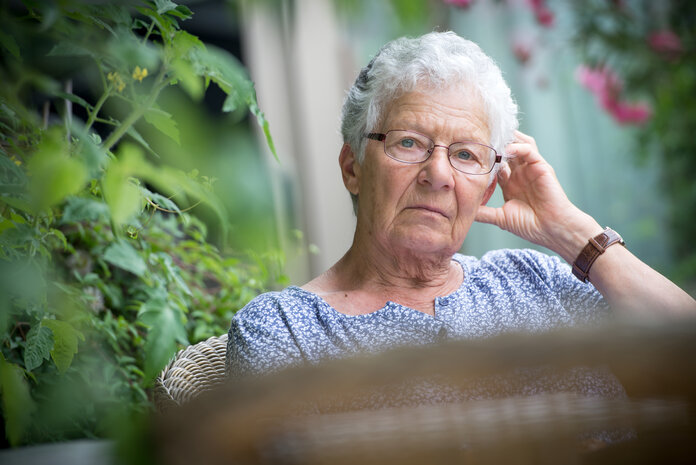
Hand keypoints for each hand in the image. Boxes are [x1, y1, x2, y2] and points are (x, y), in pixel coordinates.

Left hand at [475, 130, 600, 262]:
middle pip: (505, 150)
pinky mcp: (541, 166)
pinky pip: (529, 150)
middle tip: (477, 140)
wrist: (551, 230)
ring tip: (491, 139)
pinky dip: (517, 147)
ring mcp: (530, 168)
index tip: (467, 154)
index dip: (482, 158)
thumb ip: (483, 213)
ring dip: (506, 140)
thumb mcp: (500, 218)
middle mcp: (519, 173)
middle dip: (493, 144)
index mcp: (509, 183)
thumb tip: (464, 212)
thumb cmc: (530, 225)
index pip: (494, 164)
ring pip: (518, 144)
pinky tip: (506, 150)